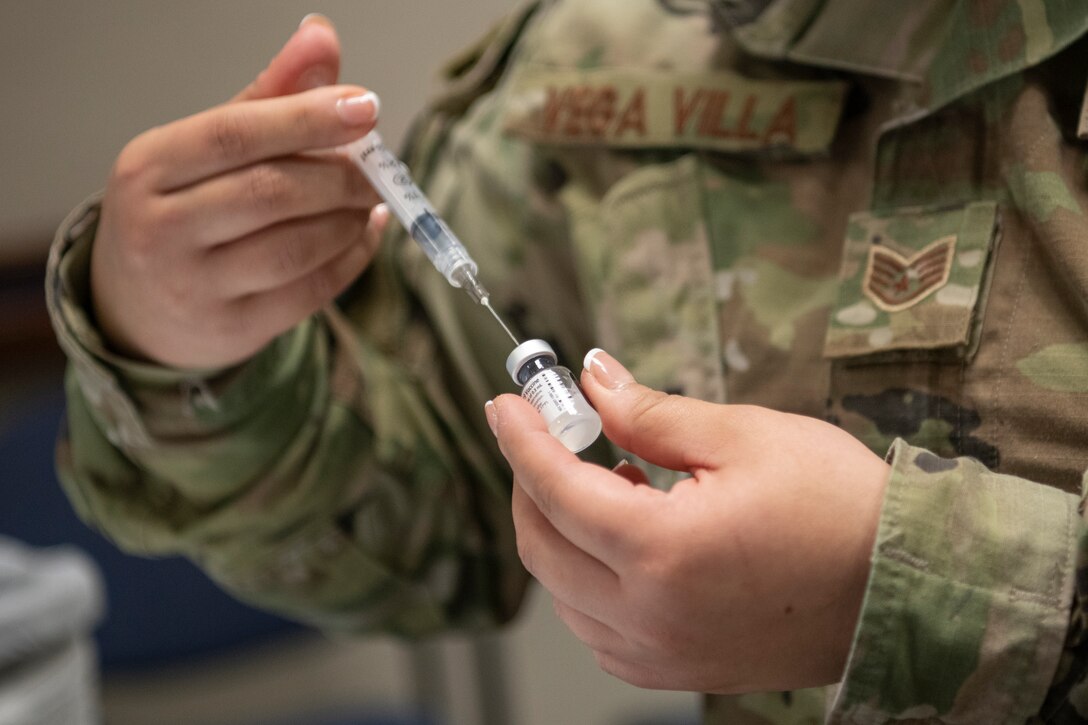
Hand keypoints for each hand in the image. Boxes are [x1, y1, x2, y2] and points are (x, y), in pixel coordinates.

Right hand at [91, 15, 387, 367]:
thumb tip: (322, 36)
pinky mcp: (233, 330)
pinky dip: (352, 258)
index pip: (233, 134)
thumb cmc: (182, 210)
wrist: (136, 308)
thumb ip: (268, 96)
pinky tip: (365, 233)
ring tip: (369, 200)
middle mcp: (161, 230)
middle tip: (377, 168)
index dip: (306, 118)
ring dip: (350, 219)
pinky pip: (311, 292)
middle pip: (271, 193)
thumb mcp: (206, 149)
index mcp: (149, 168)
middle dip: (340, 176)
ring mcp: (194, 287)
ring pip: (296, 247)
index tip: (365, 107)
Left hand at [486, 349, 889, 692]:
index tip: (505, 403)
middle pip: (542, 546)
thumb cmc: (840, 508)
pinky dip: (587, 579)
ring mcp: (660, 654)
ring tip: (610, 479)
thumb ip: (651, 412)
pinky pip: (597, 628)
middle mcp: (649, 616)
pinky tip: (625, 539)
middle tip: (547, 433)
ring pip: (562, 593)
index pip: (555, 488)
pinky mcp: (677, 669)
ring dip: (561, 531)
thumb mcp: (744, 437)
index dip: (521, 438)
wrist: (906, 587)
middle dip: (530, 482)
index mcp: (661, 552)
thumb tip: (594, 379)